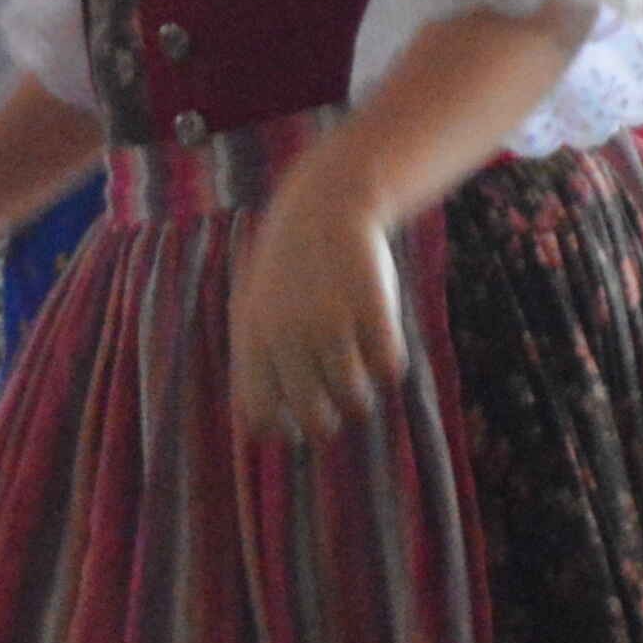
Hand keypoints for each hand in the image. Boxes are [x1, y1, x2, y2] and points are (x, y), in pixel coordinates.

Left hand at [223, 160, 412, 443]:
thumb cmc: (288, 274)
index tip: (297, 426)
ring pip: (356, 400)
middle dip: (328, 422)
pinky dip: (389, 365)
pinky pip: (389, 368)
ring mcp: (333, 321)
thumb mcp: (255, 313)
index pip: (261, 417)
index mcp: (253, 341)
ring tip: (359, 376)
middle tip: (335, 406)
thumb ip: (257, 368)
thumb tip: (261, 434)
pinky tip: (380, 343)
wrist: (325, 208)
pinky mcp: (372, 308)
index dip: (283, 431)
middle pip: (314, 420)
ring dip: (361, 398)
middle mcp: (289, 336)